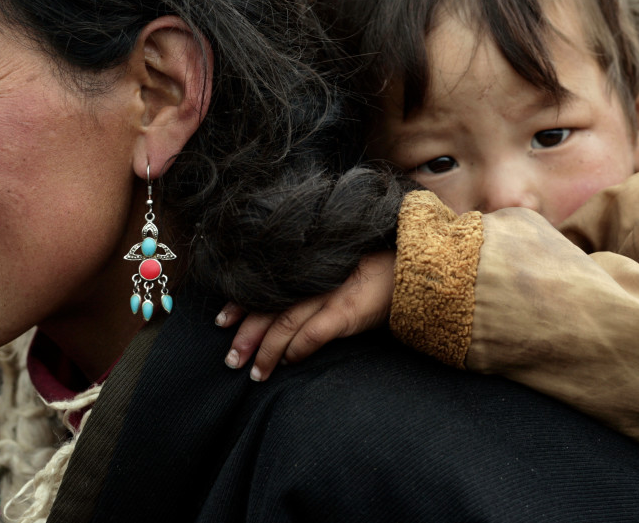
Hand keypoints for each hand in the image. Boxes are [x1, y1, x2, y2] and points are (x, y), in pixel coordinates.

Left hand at [216, 250, 395, 380]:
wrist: (416, 266)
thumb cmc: (379, 266)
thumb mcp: (341, 265)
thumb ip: (316, 279)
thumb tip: (287, 302)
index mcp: (308, 266)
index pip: (266, 286)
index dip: (241, 303)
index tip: (222, 321)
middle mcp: (314, 277)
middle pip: (269, 307)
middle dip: (246, 335)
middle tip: (230, 360)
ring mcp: (330, 293)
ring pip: (285, 323)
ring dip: (266, 351)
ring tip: (254, 373)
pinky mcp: (347, 310)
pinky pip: (314, 333)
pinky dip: (297, 349)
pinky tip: (288, 362)